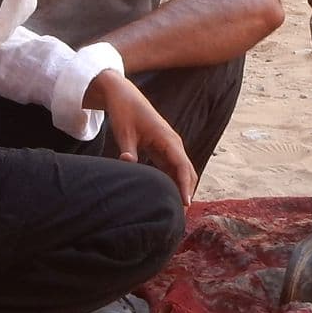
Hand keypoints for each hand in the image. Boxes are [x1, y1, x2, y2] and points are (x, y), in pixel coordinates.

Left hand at [84, 70, 196, 203]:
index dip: (185, 185)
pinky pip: (172, 170)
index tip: (186, 203)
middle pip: (187, 172)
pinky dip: (173, 184)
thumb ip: (128, 149)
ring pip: (182, 173)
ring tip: (175, 212)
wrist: (124, 95)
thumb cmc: (125, 112)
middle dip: (187, 192)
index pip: (182, 166)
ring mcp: (169, 148)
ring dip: (181, 190)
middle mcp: (173, 144)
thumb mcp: (124, 131)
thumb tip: (128, 162)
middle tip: (180, 217)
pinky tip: (167, 198)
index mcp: (168, 139)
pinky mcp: (162, 151)